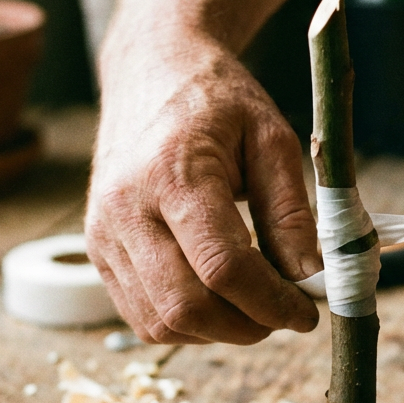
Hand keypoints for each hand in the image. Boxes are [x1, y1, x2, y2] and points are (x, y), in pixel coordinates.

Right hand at [86, 34, 320, 344]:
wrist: (151, 72)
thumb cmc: (216, 100)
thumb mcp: (271, 137)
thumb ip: (291, 209)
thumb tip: (307, 275)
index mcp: (173, 174)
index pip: (223, 267)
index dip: (271, 302)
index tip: (306, 313)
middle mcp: (126, 209)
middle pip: (185, 306)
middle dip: (245, 327)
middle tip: (282, 315)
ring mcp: (103, 234)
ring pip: (159, 321)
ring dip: (216, 331)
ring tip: (252, 304)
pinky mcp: (96, 250)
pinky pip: (140, 314)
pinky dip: (185, 323)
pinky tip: (217, 299)